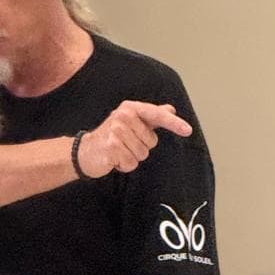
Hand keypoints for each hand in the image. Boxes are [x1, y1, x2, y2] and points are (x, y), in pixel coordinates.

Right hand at [76, 101, 191, 177]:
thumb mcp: (132, 122)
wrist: (86, 151)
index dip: (173, 124)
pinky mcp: (111, 147)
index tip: (188, 130)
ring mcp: (116, 131)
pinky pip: (131, 163)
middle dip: (141, 147)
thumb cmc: (112, 137)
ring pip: (142, 154)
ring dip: (132, 157)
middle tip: (125, 144)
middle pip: (151, 141)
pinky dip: (124, 165)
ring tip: (119, 151)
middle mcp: (123, 116)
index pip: (156, 115)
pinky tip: (114, 159)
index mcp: (130, 108)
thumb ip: (152, 116)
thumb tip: (171, 110)